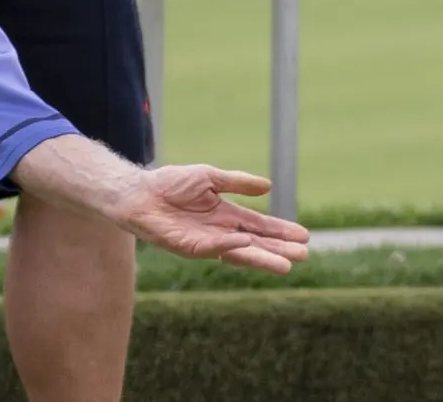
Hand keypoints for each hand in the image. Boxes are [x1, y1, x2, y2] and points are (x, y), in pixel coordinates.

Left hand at [112, 165, 310, 273]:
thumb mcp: (210, 177)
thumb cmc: (170, 183)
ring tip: (286, 265)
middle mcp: (220, 231)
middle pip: (255, 243)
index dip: (280, 230)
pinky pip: (214, 248)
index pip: (259, 225)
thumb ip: (237, 183)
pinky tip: (247, 244)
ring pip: (240, 253)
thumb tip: (268, 186)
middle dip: (278, 249)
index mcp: (226, 214)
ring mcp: (206, 241)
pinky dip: (230, 246)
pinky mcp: (189, 247)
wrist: (139, 192)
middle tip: (304, 255)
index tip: (304, 236)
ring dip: (262, 258)